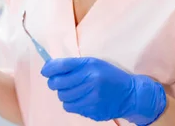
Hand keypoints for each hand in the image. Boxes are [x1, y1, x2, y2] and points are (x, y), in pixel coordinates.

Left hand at [41, 57, 166, 124]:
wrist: (130, 94)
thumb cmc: (109, 75)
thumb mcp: (94, 63)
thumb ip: (74, 65)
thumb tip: (50, 68)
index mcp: (89, 66)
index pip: (61, 66)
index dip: (49, 69)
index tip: (45, 71)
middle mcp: (90, 81)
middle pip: (58, 84)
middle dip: (54, 83)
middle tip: (57, 82)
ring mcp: (91, 98)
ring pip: (63, 98)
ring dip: (64, 94)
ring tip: (74, 91)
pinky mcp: (92, 111)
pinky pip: (71, 108)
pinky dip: (72, 103)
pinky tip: (81, 99)